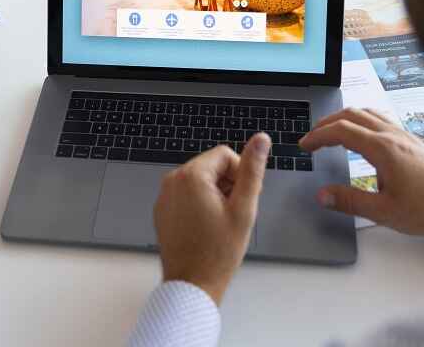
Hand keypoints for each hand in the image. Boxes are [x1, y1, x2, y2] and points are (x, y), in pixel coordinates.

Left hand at [154, 135, 270, 304]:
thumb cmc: (218, 251)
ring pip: (199, 180)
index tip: (243, 198)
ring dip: (214, 193)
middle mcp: (172, 179)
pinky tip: (206, 227)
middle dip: (227, 184)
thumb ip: (252, 170)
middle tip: (234, 213)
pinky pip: (185, 194)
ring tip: (220, 222)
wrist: (192, 284)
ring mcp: (164, 194)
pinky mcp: (162, 208)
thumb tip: (261, 139)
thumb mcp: (244, 208)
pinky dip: (199, 203)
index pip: (225, 154)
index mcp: (192, 175)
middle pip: (211, 166)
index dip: (240, 174)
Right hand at [299, 108, 423, 233]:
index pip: (341, 131)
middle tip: (311, 137)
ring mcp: (402, 135)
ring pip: (366, 113)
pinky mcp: (410, 140)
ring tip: (330, 132)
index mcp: (382, 148)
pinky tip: (361, 135)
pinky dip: (360, 120)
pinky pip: (379, 118)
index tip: (305, 146)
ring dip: (343, 118)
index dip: (318, 136)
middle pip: (351, 115)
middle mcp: (392, 135)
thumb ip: (350, 201)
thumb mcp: (384, 211)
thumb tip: (322, 195)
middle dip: (325, 123)